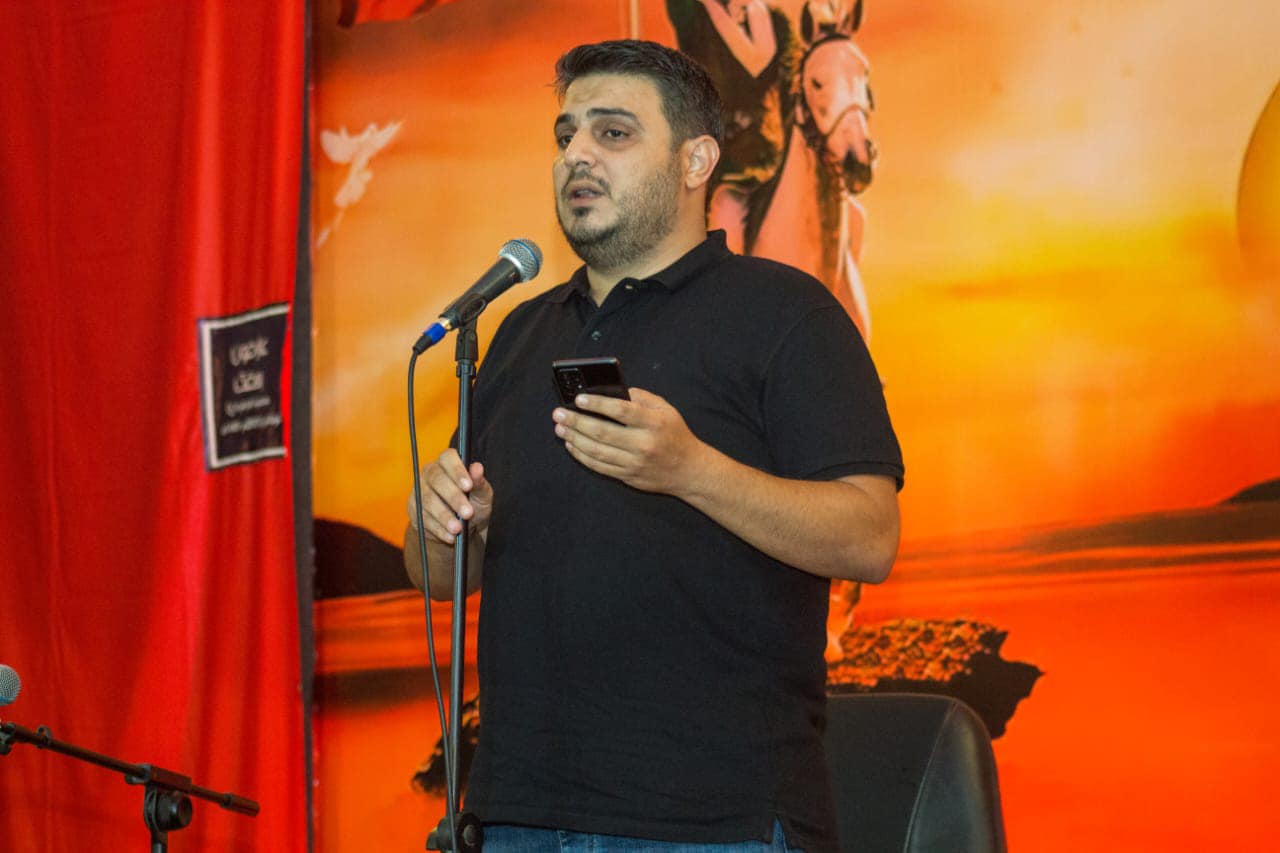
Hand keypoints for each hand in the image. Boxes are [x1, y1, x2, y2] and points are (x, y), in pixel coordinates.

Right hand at [407, 449, 492, 544]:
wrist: (460, 527)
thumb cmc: (472, 503)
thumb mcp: (481, 494)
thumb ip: (480, 482)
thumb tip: (477, 468)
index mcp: (447, 463)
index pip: (448, 457)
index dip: (457, 470)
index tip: (468, 485)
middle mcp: (430, 473)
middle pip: (437, 480)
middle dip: (454, 498)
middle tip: (468, 513)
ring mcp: (419, 491)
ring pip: (428, 501)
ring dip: (445, 516)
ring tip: (458, 528)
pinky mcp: (414, 510)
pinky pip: (424, 518)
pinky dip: (439, 529)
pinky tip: (449, 536)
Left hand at [552, 388, 707, 495]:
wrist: (689, 471)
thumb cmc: (676, 435)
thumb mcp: (666, 410)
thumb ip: (642, 398)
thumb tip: (614, 391)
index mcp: (653, 423)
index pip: (621, 411)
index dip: (597, 404)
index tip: (578, 399)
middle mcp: (643, 444)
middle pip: (602, 432)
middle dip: (576, 422)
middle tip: (558, 414)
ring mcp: (634, 463)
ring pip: (597, 451)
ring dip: (574, 438)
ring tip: (560, 428)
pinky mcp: (627, 477)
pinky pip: (599, 466)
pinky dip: (582, 456)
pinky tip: (572, 445)